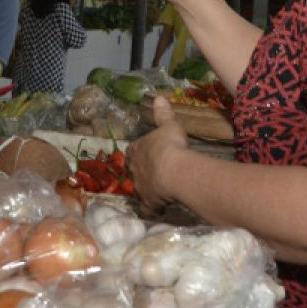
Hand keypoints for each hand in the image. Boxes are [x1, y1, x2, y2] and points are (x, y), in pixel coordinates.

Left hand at [127, 96, 190, 210]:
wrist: (174, 171)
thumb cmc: (170, 145)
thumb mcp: (169, 126)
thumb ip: (163, 114)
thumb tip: (159, 98)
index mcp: (135, 150)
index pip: (133, 151)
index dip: (139, 153)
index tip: (148, 154)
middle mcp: (133, 170)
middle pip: (134, 171)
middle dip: (142, 172)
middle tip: (155, 173)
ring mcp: (139, 188)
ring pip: (139, 189)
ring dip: (147, 190)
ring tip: (159, 191)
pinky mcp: (148, 203)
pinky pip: (147, 209)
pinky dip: (151, 210)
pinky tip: (159, 209)